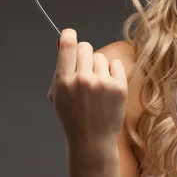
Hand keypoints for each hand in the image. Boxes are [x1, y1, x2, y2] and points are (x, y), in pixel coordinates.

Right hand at [47, 29, 127, 146]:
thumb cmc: (73, 118)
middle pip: (85, 46)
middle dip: (83, 54)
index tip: (70, 35)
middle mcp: (83, 80)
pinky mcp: (119, 87)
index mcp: (64, 81)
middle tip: (84, 68)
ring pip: (100, 57)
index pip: (67, 45)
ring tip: (96, 85)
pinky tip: (108, 86)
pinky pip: (116, 64)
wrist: (92, 141)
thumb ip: (59, 69)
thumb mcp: (57, 95)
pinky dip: (112, 72)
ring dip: (98, 66)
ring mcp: (102, 83)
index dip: (68, 35)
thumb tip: (63, 41)